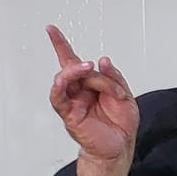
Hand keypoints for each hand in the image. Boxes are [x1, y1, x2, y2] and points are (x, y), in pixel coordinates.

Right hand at [47, 25, 137, 163]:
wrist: (121, 146)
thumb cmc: (121, 123)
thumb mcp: (125, 95)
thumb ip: (114, 77)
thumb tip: (103, 61)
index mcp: (90, 85)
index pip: (73, 61)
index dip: (61, 45)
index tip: (51, 29)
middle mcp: (78, 91)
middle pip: (72, 68)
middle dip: (79, 64)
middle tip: (90, 64)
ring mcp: (72, 102)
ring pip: (65, 80)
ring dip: (75, 72)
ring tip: (87, 68)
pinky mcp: (69, 114)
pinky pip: (58, 98)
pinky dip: (59, 87)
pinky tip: (63, 80)